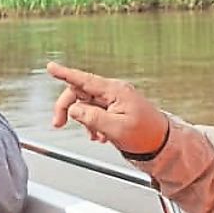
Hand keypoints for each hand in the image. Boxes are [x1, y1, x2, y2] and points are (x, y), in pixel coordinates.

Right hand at [46, 62, 169, 154]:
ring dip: (83, 120)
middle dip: (67, 108)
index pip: (84, 80)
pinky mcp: (115, 109)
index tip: (51, 68)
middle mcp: (114, 92)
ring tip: (94, 135)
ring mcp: (114, 100)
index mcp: (115, 92)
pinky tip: (99, 135)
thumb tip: (74, 109)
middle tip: (58, 124)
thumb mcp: (116, 129)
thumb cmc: (146, 135)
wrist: (162, 144)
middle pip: (80, 93)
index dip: (65, 73)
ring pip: (86, 104)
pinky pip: (95, 112)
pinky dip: (91, 124)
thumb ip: (92, 118)